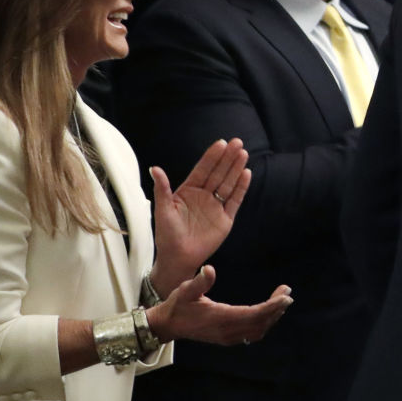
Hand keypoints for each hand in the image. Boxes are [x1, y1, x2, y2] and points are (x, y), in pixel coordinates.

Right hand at [145, 265, 291, 345]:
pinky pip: (251, 334)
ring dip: (272, 317)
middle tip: (287, 293)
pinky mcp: (227, 339)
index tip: (286, 296)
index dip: (272, 306)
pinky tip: (269, 314)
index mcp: (221, 319)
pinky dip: (264, 324)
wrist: (167, 326)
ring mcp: (228, 337)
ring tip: (282, 301)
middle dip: (276, 309)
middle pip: (260, 322)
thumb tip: (209, 269)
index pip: (254, 314)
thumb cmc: (177, 306)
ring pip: (258, 330)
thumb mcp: (185, 290)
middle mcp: (228, 331)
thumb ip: (199, 281)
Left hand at [150, 138, 248, 293]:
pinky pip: (235, 200)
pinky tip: (246, 174)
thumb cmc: (167, 235)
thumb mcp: (162, 210)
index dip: (211, 157)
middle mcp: (204, 196)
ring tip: (243, 154)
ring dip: (236, 168)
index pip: (202, 170)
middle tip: (237, 142)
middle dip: (227, 158)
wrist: (178, 257)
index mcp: (188, 191)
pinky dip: (241, 187)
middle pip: (218, 173)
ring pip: (228, 183)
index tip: (220, 143)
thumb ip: (162, 189)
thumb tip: (155, 168)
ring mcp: (216, 206)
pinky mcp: (226, 218)